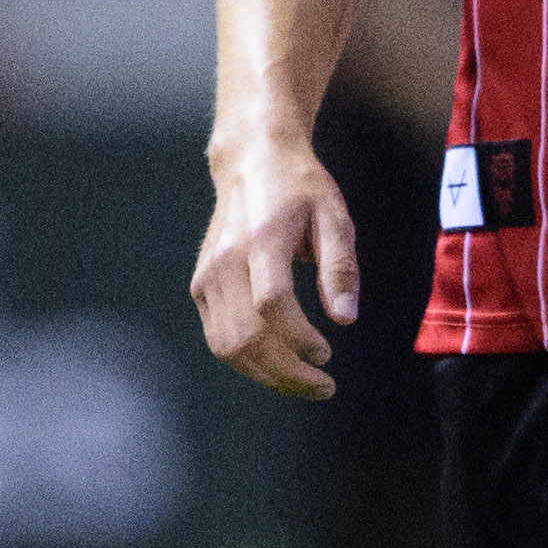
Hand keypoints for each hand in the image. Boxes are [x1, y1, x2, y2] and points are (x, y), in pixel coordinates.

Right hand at [189, 135, 357, 399]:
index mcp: (262, 240)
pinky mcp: (201, 287)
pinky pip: (218, 337)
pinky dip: (246, 360)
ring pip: (226, 346)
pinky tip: (278, 363)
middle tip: (323, 386)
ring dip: (265, 374)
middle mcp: (225, 262)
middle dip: (285, 372)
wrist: (252, 161)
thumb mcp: (335, 216)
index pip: (272, 303)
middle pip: (244, 336)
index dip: (299, 337)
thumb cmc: (300, 187)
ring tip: (304, 382)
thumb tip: (346, 318)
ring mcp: (207, 276)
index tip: (327, 353)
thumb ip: (340, 267)